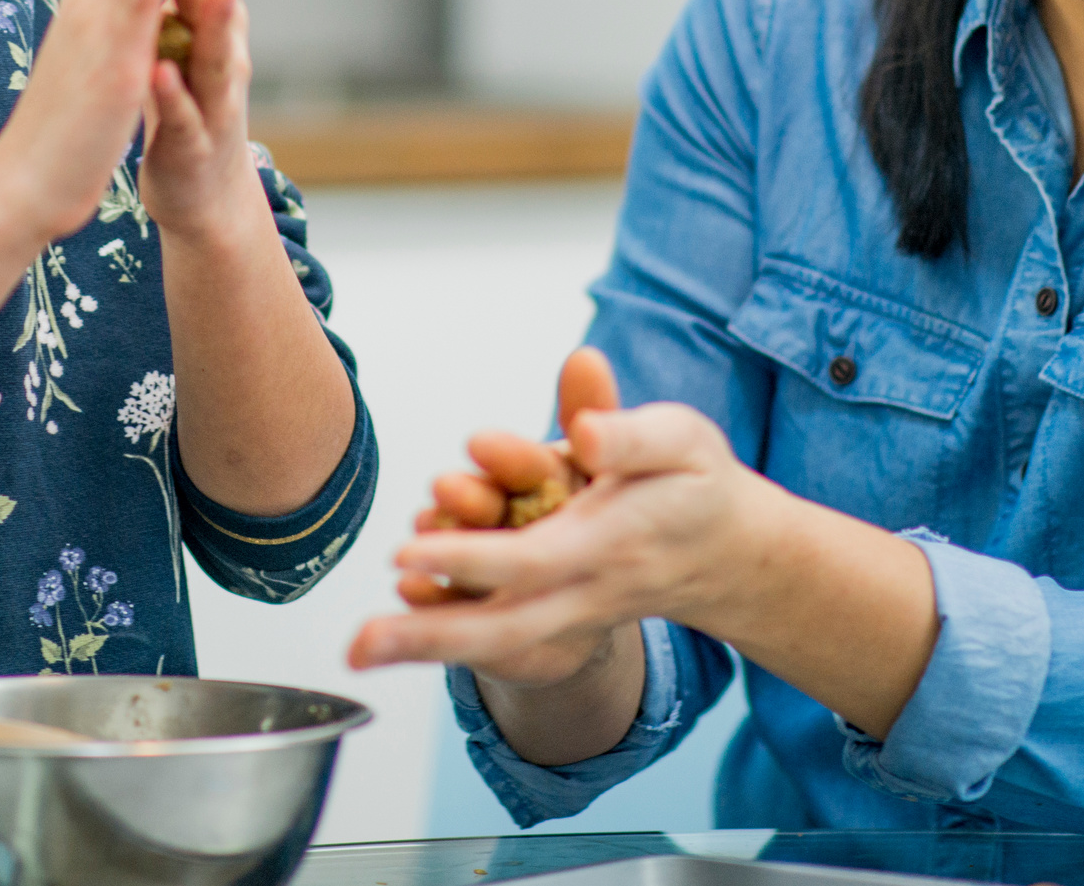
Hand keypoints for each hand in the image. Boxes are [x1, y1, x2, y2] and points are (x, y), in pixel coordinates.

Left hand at [139, 0, 268, 238]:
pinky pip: (184, 117)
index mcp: (205, 26)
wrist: (203, 195)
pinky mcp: (191, 146)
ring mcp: (209, 102)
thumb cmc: (190, 106)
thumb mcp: (189, 38)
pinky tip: (162, 73)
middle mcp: (217, 56)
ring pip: (216, 55)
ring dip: (219, 20)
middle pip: (213, 0)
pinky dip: (175, 95)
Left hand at [350, 351, 775, 682]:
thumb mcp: (680, 439)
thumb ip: (630, 433)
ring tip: (357, 650)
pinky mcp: (557, 624)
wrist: (727, 553)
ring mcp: (571, 617)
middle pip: (505, 626)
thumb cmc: (695, 481)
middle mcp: (586, 591)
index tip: (410, 552)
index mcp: (611, 541)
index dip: (472, 560)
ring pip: (495, 645)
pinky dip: (445, 642)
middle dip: (432, 636)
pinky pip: (500, 643)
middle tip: (361, 642)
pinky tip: (389, 639)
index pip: (534, 560)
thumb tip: (585, 433)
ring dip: (425, 648)